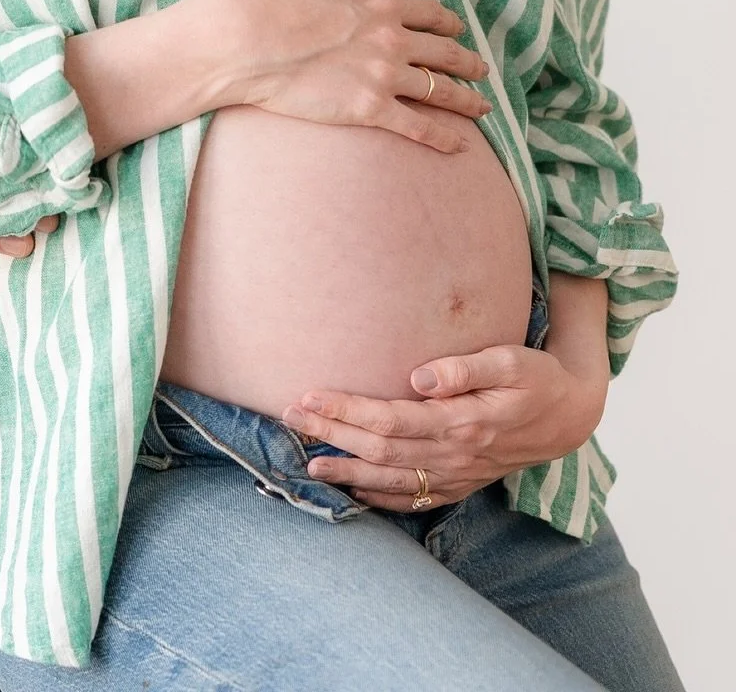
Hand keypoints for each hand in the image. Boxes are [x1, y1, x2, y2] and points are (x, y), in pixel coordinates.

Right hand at [220, 0, 491, 151]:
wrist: (247, 38)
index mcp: (380, 2)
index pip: (428, 12)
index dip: (447, 21)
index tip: (458, 28)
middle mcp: (391, 39)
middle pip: (443, 52)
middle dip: (467, 61)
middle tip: (482, 70)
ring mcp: (383, 76)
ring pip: (439, 90)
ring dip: (466, 99)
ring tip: (483, 107)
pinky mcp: (369, 109)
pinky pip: (417, 127)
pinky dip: (442, 138)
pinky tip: (459, 147)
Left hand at [282, 344, 608, 510]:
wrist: (571, 415)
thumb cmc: (536, 378)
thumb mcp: (510, 361)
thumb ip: (465, 368)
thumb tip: (419, 376)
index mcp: (461, 423)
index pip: (389, 419)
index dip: (347, 410)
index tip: (309, 396)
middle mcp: (455, 454)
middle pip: (381, 449)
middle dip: (333, 434)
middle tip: (290, 417)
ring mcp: (457, 474)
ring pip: (393, 479)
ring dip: (349, 471)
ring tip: (309, 464)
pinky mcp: (461, 482)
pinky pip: (415, 499)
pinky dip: (382, 498)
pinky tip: (354, 490)